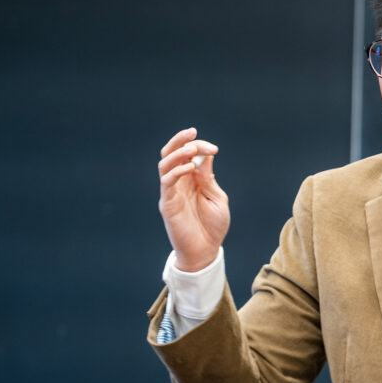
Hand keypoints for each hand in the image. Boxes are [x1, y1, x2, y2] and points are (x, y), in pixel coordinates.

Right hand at [157, 127, 229, 271]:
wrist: (206, 250)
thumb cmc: (213, 226)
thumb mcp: (217, 198)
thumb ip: (209, 178)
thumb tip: (206, 156)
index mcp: (192, 179)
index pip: (189, 154)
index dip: (200, 146)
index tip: (214, 149)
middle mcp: (179, 182)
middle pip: (171, 153)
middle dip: (180, 140)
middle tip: (192, 132)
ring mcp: (171, 192)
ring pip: (165, 164)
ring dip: (177, 153)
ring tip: (191, 149)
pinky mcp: (167, 203)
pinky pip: (166, 182)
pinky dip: (176, 171)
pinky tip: (189, 168)